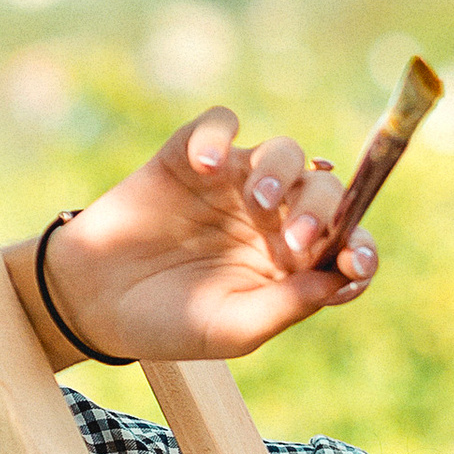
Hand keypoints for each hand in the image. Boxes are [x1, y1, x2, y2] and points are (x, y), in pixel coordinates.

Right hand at [20, 111, 375, 369]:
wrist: (94, 303)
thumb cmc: (170, 323)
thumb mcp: (233, 329)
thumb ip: (287, 305)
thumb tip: (340, 281)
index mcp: (294, 261)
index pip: (347, 242)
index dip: (360, 247)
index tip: (355, 262)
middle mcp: (274, 216)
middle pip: (324, 191)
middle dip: (322, 211)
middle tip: (294, 240)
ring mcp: (236, 183)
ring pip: (285, 151)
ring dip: (282, 171)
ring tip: (258, 200)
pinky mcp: (191, 156)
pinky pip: (220, 125)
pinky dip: (220, 136)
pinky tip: (209, 166)